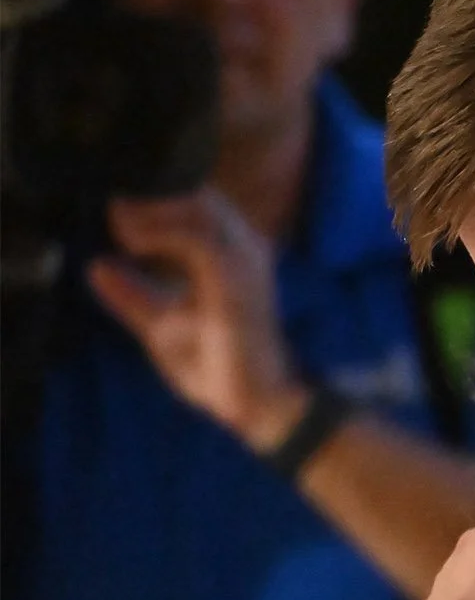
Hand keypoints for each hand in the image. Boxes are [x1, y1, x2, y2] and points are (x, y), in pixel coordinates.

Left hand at [88, 188, 308, 451]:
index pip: (198, 208)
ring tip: (122, 229)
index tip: (117, 216)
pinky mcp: (236, 281)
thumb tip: (97, 267)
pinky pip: (198, 239)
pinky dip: (161, 234)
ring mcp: (244, 263)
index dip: (156, 204)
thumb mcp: (161, 326)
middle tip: (115, 218)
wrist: (253, 402)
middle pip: (201, 198)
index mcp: (230, 258)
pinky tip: (134, 244)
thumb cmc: (220, 367)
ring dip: (155, 212)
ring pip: (202, 208)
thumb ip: (133, 296)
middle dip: (154, 200)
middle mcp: (243, 252)